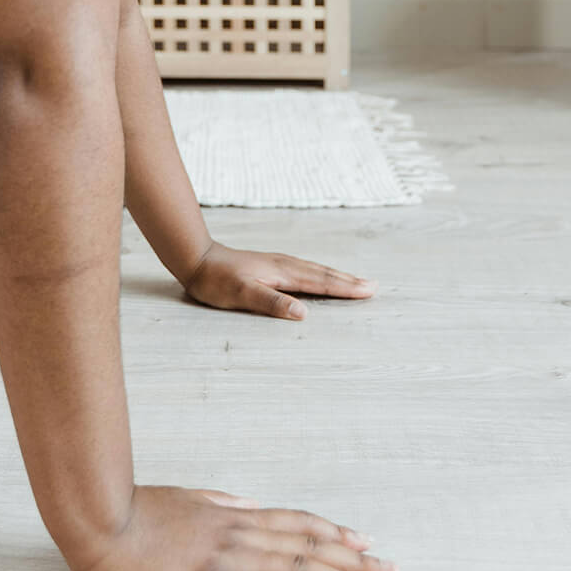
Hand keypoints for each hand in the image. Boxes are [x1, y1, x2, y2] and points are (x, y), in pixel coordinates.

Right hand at [69, 484, 396, 570]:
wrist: (100, 522)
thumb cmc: (135, 512)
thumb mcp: (185, 497)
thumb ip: (218, 500)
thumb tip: (245, 500)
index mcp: (234, 515)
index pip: (297, 522)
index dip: (335, 532)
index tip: (366, 540)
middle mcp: (240, 533)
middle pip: (310, 546)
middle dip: (355, 560)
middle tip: (392, 570)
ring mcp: (227, 559)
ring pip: (297, 568)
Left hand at [181, 239, 376, 319]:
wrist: (197, 258)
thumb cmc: (216, 280)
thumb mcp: (242, 294)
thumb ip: (271, 302)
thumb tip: (304, 313)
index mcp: (283, 273)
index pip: (321, 282)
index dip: (346, 288)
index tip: (369, 291)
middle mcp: (285, 266)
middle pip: (324, 274)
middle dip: (349, 282)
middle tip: (374, 287)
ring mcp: (279, 264)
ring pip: (316, 271)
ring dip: (338, 277)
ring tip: (356, 282)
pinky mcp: (271, 267)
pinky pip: (305, 271)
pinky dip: (321, 275)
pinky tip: (320, 278)